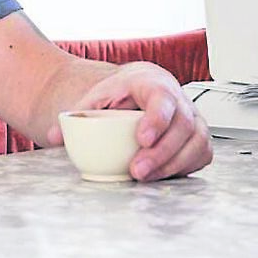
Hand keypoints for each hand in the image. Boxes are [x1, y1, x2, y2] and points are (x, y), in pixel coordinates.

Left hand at [45, 61, 211, 181]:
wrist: (135, 88)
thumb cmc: (117, 93)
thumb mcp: (93, 99)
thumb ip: (74, 117)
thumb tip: (54, 136)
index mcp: (150, 80)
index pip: (162, 96)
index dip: (156, 118)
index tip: (141, 139)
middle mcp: (177, 96)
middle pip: (182, 123)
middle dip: (161, 151)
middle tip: (137, 170)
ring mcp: (192, 115)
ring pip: (197, 140)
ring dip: (172, 163)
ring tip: (145, 176)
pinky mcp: (198, 134)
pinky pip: (202, 152)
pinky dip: (185, 166)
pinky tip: (164, 174)